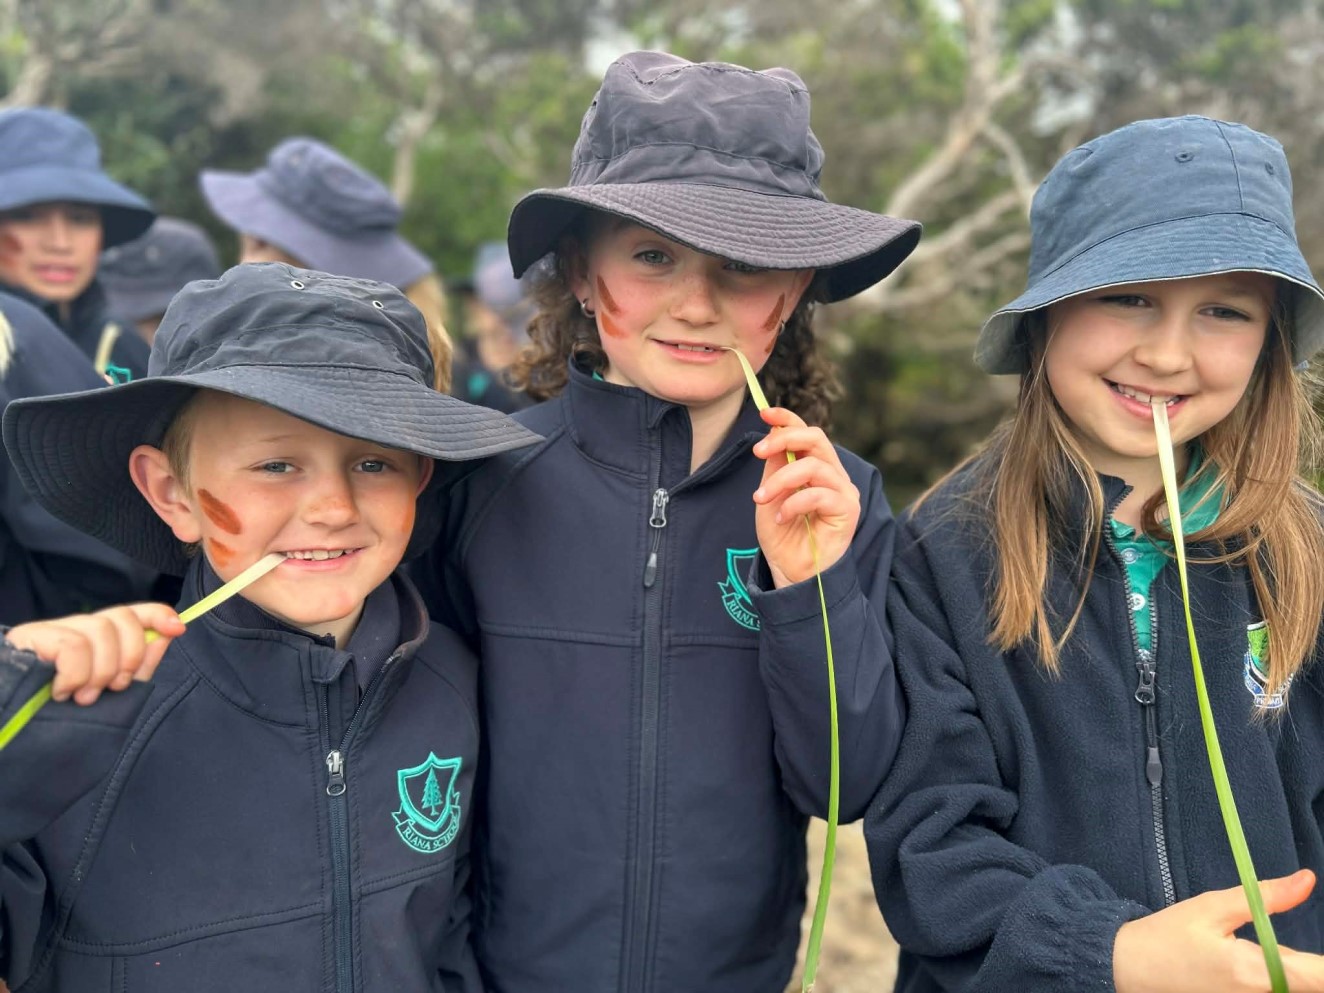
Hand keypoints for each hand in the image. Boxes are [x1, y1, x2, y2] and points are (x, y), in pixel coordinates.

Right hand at [5, 603, 184, 705]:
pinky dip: (75, 674)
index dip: (157, 614)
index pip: (132, 612)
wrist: (10, 728)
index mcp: (96, 639)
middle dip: (130, 655)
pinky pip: (73, 645)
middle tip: (113, 687)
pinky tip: (61, 692)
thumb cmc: (59, 715)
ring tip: (83, 697)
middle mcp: (75, 627)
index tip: (178, 628)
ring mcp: (52, 629)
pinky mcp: (31, 636)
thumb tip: (169, 633)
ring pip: (100, 629)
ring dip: (100, 671)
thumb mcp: (109, 692)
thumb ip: (139, 665)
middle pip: (122, 616)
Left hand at [751, 406, 860, 587]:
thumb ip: (775, 464)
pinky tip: (781, 518)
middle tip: (758, 453)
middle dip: (783, 439)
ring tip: (760, 499)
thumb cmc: (783, 534)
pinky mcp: (848, 510)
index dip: (787, 419)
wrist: (792, 572)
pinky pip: (819, 494)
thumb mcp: (771, 493)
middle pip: (816, 439)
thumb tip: (773, 430)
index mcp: (817, 467)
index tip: (764, 413)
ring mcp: (844, 491)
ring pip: (814, 466)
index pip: (807, 433)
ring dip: (780, 480)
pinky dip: (794, 503)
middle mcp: (834, 475)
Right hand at [1114, 870, 1323, 991]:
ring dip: (1288, 973)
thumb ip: (1265, 897)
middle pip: (1310, 984)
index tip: (1321, 953)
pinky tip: (1243, 968)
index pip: (1322, 977)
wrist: (1127, 970)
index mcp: (1258, 974)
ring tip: (1254, 954)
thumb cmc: (1166, 938)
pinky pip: (1271, 992)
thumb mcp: (1212, 908)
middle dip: (1310, 966)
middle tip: (1276, 942)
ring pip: (1290, 988)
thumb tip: (1308, 880)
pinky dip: (1271, 980)